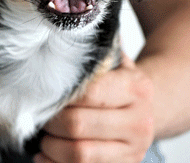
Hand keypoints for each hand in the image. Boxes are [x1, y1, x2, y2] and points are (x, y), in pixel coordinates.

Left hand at [36, 54, 153, 162]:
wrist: (149, 108)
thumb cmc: (120, 82)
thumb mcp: (114, 61)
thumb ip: (92, 53)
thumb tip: (57, 39)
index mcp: (137, 88)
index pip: (88, 93)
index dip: (59, 95)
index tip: (45, 93)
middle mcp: (140, 122)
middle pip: (78, 125)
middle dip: (50, 122)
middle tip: (39, 115)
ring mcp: (134, 150)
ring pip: (79, 154)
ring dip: (51, 147)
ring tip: (44, 136)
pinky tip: (46, 155)